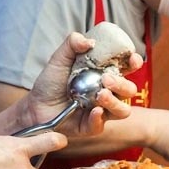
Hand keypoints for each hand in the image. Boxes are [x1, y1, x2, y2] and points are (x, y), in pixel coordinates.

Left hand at [26, 33, 142, 135]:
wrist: (35, 105)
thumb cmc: (50, 83)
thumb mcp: (59, 59)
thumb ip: (72, 44)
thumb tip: (89, 41)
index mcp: (104, 75)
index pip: (126, 69)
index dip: (133, 63)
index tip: (132, 59)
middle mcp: (108, 93)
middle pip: (129, 90)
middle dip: (122, 84)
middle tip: (106, 79)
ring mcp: (102, 111)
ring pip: (123, 111)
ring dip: (115, 102)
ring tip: (101, 95)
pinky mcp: (92, 127)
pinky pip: (102, 125)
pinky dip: (99, 117)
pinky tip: (93, 111)